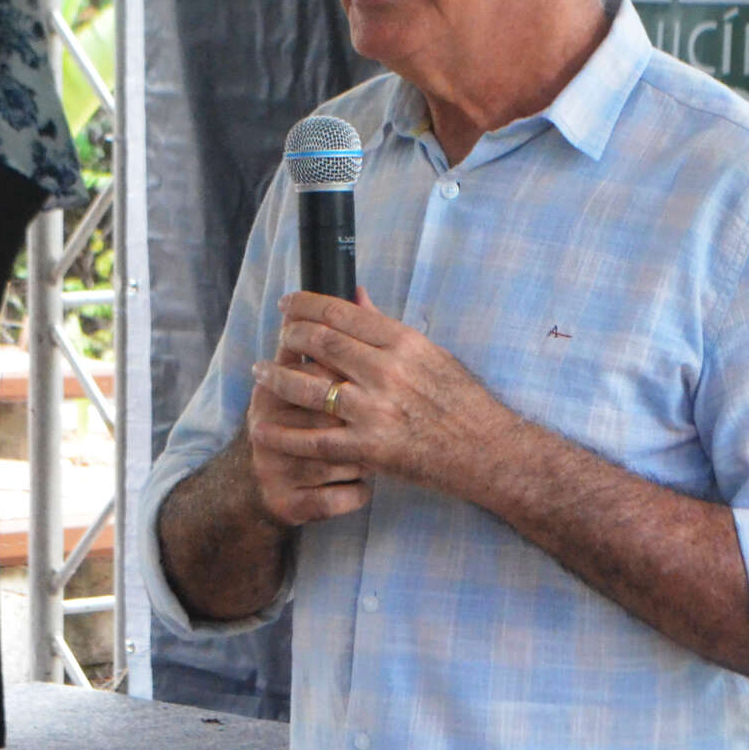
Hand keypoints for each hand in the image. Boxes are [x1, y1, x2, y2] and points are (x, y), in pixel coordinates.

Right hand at [243, 345, 372, 528]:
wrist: (260, 486)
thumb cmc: (294, 421)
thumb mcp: (301, 377)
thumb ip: (328, 340)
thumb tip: (360, 292)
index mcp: (271, 391)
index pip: (314, 373)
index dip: (349, 378)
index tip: (372, 383)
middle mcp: (266, 427)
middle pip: (331, 416)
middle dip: (361, 421)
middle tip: (381, 421)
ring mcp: (278, 468)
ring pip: (343, 460)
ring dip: (365, 460)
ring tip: (370, 454)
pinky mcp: (292, 505)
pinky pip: (342, 498)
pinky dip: (358, 492)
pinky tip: (361, 483)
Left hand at [251, 288, 515, 506]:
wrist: (487, 451)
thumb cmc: (464, 402)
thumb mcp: (433, 354)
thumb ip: (388, 329)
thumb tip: (355, 298)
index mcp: (404, 344)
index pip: (343, 314)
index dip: (306, 305)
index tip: (288, 304)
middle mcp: (387, 372)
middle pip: (321, 343)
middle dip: (288, 336)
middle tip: (277, 336)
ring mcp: (376, 411)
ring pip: (310, 387)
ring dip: (276, 377)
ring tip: (261, 372)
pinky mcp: (369, 449)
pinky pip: (314, 440)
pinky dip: (284, 433)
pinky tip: (263, 426)